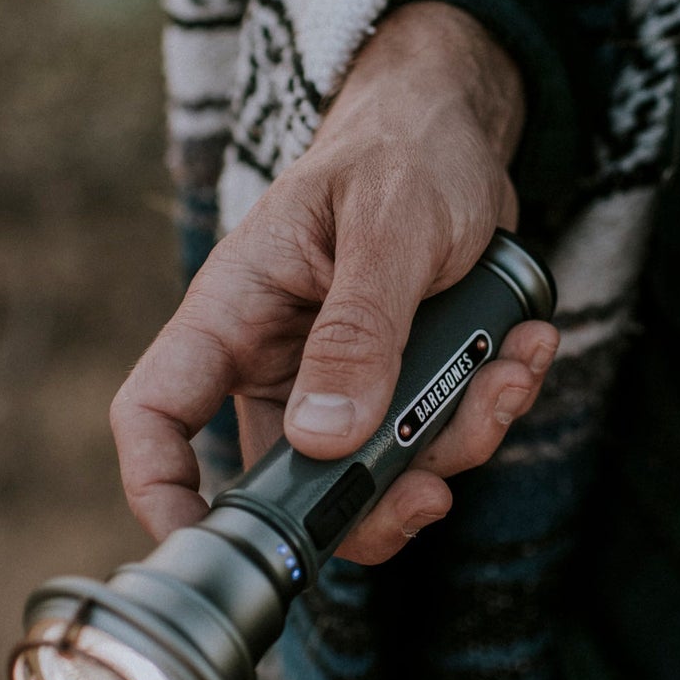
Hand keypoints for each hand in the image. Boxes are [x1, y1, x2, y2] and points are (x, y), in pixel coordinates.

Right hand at [111, 1, 558, 564]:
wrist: (457, 132)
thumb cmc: (404, 151)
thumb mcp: (388, 225)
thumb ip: (359, 328)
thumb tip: (326, 438)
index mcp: (235, 311)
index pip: (155, 411)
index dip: (160, 488)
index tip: (206, 548)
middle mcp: (276, 359)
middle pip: (289, 481)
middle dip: (371, 501)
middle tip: (435, 493)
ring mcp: (338, 379)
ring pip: (378, 472)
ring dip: (456, 443)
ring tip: (511, 365)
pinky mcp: (398, 384)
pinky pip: (438, 438)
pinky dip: (491, 407)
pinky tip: (524, 349)